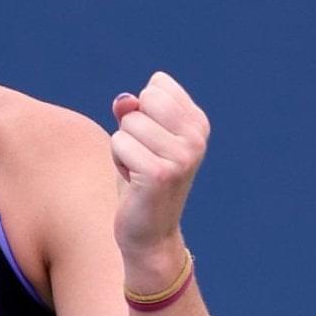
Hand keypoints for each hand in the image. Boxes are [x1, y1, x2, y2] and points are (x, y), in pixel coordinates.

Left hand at [110, 71, 210, 255]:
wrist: (149, 231)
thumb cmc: (140, 178)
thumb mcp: (136, 137)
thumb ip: (130, 111)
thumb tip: (124, 101)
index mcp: (197, 123)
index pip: (157, 84)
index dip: (141, 109)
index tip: (152, 139)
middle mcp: (196, 138)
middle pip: (143, 100)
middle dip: (130, 126)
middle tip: (141, 155)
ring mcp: (182, 156)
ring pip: (127, 123)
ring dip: (122, 147)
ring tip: (138, 170)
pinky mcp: (161, 173)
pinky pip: (119, 143)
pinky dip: (118, 161)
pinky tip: (134, 181)